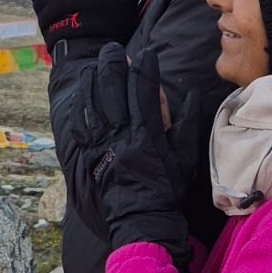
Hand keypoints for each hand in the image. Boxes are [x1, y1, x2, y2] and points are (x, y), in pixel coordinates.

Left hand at [65, 45, 198, 265]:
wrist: (140, 222)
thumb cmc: (167, 191)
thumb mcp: (185, 159)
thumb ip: (188, 125)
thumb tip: (191, 95)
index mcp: (147, 135)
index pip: (144, 91)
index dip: (146, 69)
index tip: (149, 55)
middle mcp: (121, 135)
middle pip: (112, 89)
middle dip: (114, 64)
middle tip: (117, 50)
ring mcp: (102, 144)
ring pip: (92, 101)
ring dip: (94, 78)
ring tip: (98, 63)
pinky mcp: (89, 154)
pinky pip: (79, 123)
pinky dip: (81, 103)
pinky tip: (83, 92)